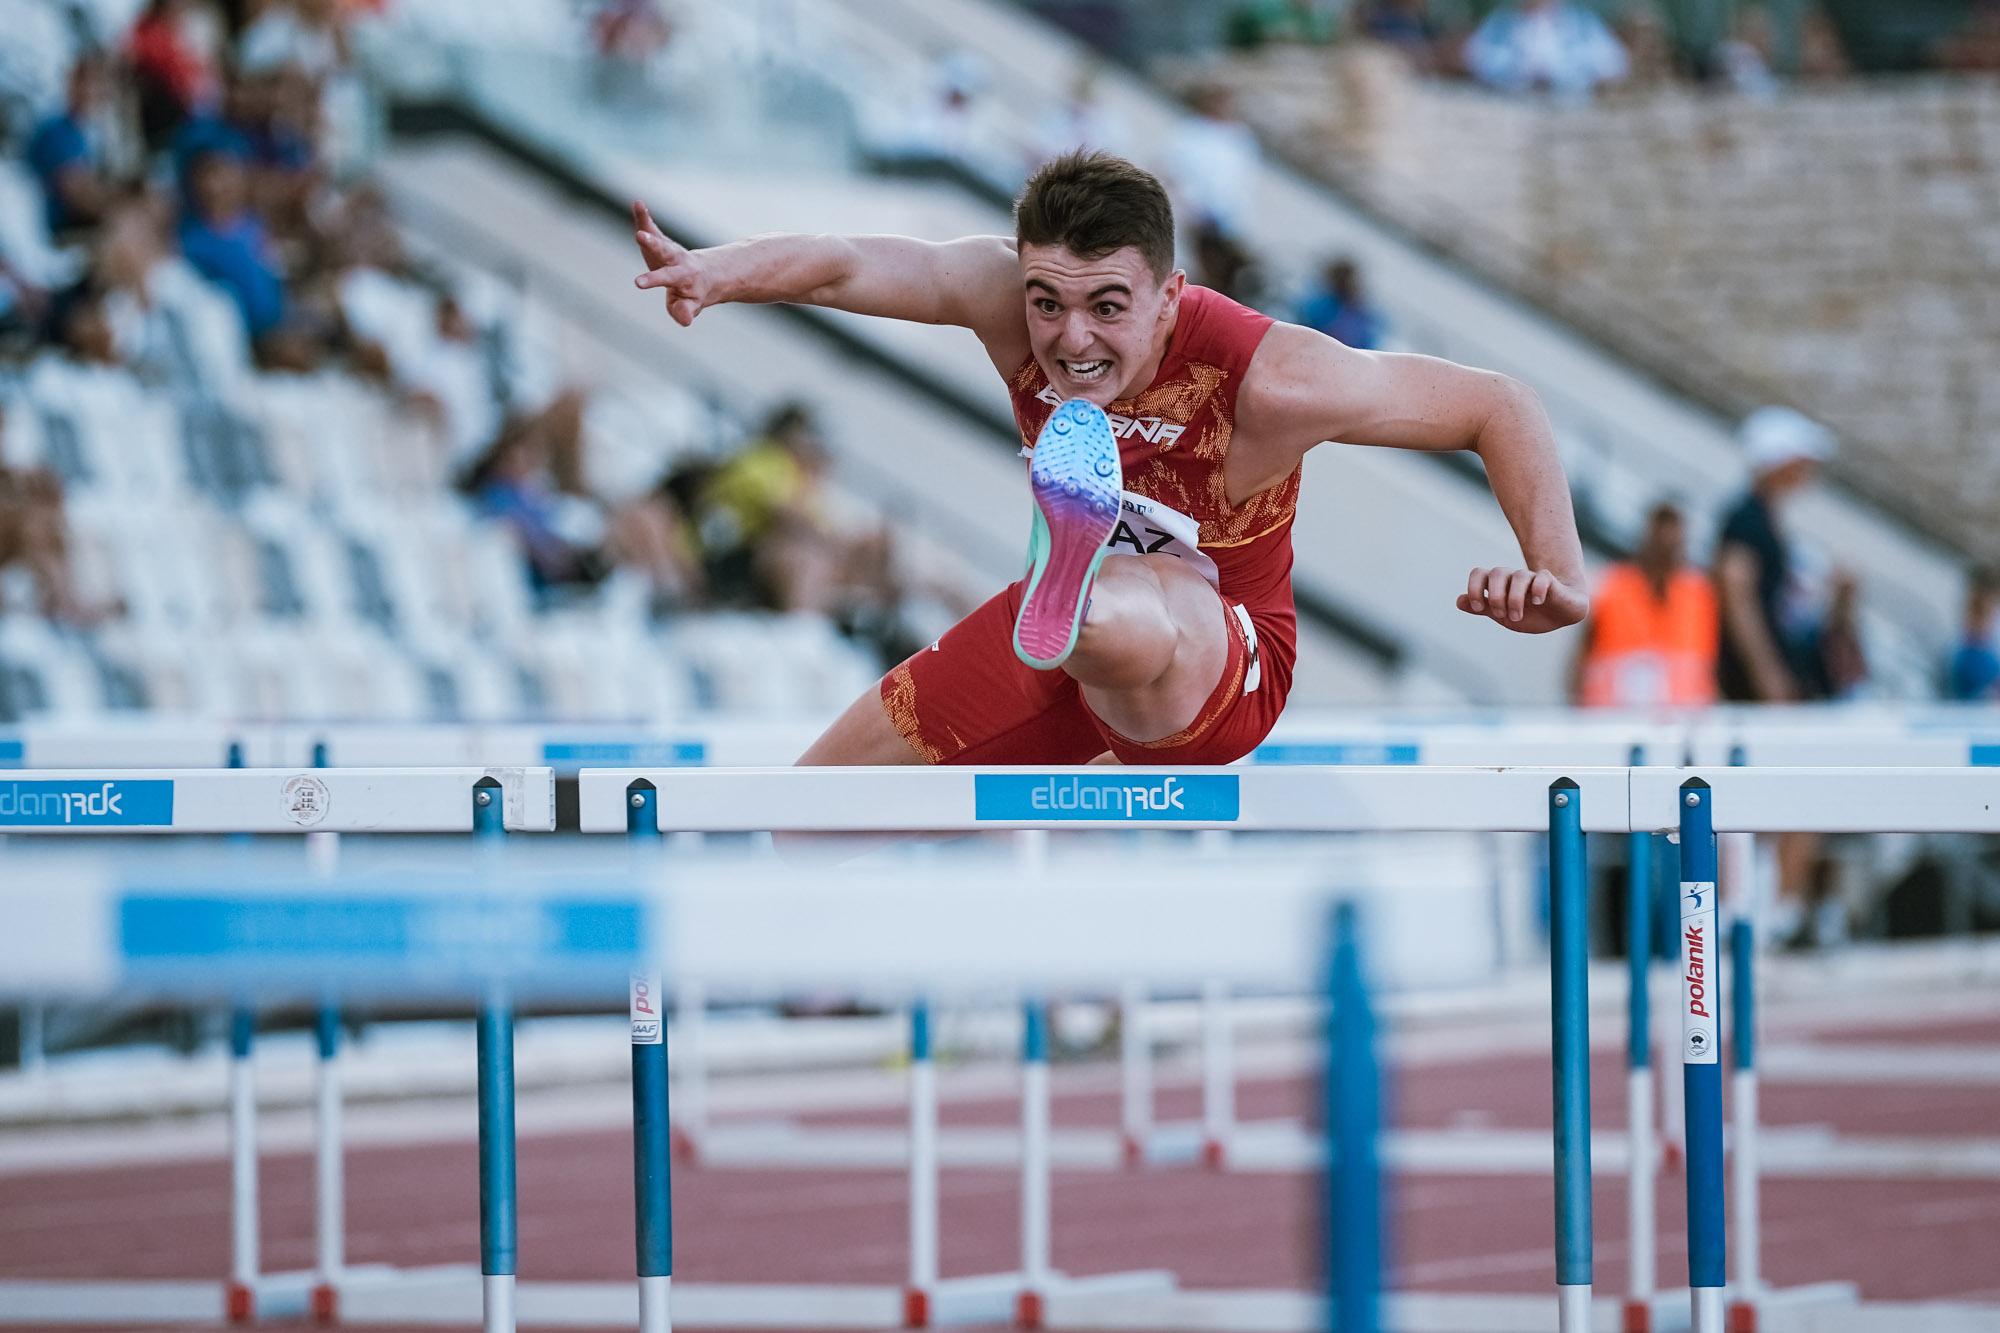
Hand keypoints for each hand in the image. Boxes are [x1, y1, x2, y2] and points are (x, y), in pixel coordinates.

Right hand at [631, 201, 710, 326]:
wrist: (704, 274)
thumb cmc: (693, 293)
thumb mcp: (691, 306)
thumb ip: (685, 311)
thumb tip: (685, 321)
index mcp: (684, 276)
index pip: (667, 278)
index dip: (653, 280)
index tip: (636, 283)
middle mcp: (677, 259)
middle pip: (665, 250)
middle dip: (653, 244)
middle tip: (639, 236)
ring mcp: (669, 249)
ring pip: (658, 236)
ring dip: (647, 224)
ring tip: (638, 207)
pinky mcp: (660, 241)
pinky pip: (652, 227)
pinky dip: (644, 216)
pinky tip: (637, 203)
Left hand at [1457, 566, 1587, 634]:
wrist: (1561, 615)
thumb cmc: (1530, 614)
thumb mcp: (1502, 615)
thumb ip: (1483, 607)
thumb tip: (1458, 601)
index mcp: (1499, 584)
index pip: (1479, 573)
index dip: (1474, 588)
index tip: (1479, 608)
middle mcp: (1513, 577)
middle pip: (1497, 572)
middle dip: (1495, 596)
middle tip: (1500, 614)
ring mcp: (1532, 578)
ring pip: (1518, 576)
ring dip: (1514, 599)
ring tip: (1517, 616)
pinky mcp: (1550, 581)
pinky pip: (1541, 577)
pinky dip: (1537, 589)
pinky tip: (1537, 601)